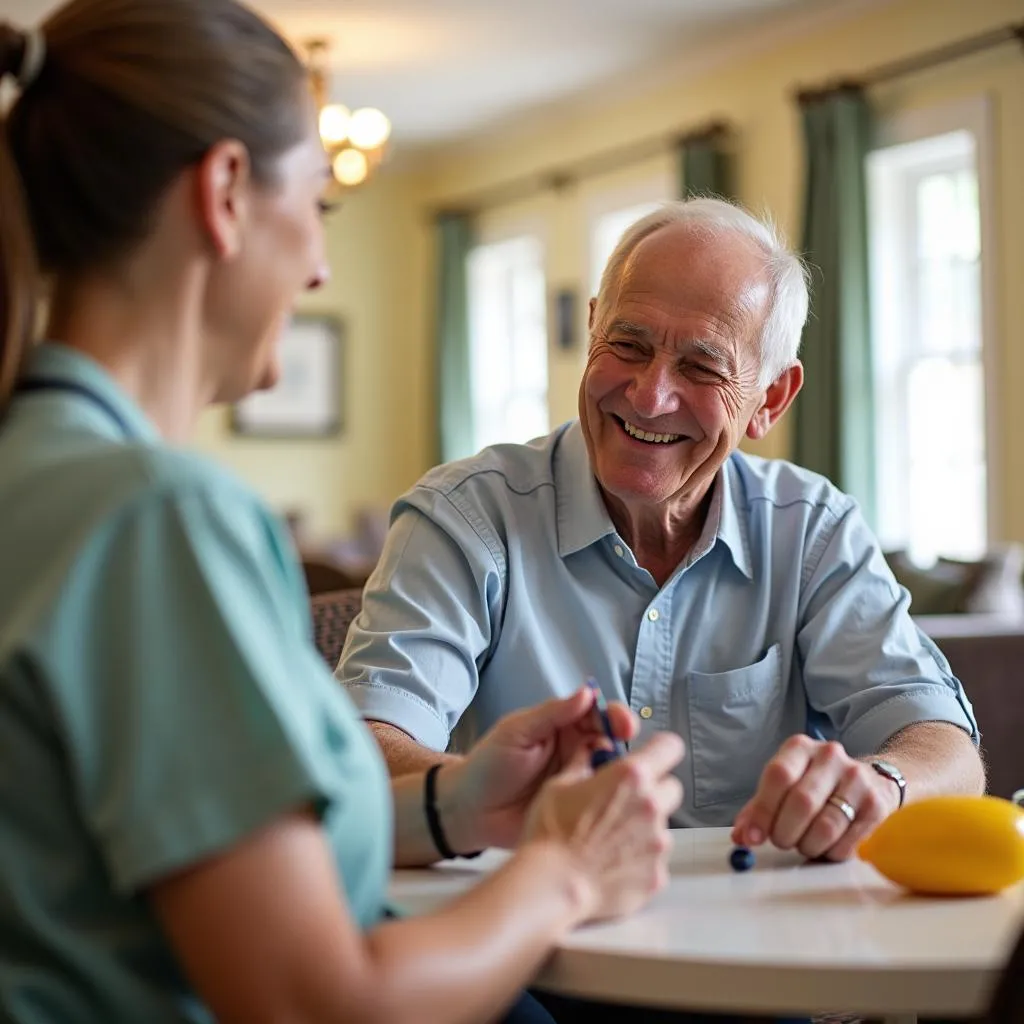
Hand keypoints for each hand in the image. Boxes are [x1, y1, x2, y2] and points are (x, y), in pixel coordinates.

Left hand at [441, 687, 637, 851]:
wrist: (470, 810)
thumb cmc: (489, 764)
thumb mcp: (517, 732)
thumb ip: (552, 713)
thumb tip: (587, 692)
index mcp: (564, 726)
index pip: (599, 715)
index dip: (615, 717)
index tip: (624, 724)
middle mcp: (578, 751)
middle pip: (614, 743)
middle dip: (628, 746)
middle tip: (633, 754)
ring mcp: (580, 780)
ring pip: (614, 773)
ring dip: (625, 774)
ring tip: (627, 780)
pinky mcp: (579, 809)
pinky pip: (604, 802)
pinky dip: (616, 801)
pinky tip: (620, 805)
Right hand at [522, 732, 684, 922]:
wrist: (552, 885)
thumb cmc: (551, 834)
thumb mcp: (559, 785)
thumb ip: (583, 762)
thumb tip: (591, 749)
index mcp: (630, 776)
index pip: (670, 747)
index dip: (661, 750)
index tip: (654, 755)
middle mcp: (651, 806)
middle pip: (671, 788)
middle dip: (653, 791)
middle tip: (625, 802)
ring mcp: (658, 843)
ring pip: (663, 827)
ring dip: (645, 828)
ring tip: (611, 840)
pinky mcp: (656, 875)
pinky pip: (655, 860)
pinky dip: (641, 860)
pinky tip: (613, 863)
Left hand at [730, 736, 900, 860]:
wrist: (871, 781)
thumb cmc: (817, 787)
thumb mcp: (785, 787)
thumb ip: (759, 809)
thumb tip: (741, 836)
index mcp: (800, 748)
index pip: (778, 775)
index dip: (762, 811)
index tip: (752, 837)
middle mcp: (830, 757)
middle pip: (801, 802)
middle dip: (785, 832)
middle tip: (781, 841)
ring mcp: (857, 779)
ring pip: (825, 826)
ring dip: (807, 845)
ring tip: (804, 843)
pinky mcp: (877, 806)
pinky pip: (847, 843)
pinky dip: (830, 853)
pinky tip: (827, 846)